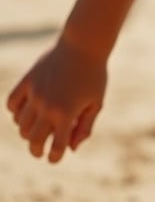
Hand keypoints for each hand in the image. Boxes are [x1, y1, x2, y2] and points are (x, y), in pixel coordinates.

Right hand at [6, 36, 106, 161]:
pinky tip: (26, 111)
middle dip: (36, 150)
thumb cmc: (94, 74)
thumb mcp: (96, 101)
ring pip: (21, 125)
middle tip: (40, 150)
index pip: (55, 148)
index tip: (55, 157)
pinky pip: (11, 103)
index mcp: (67, 113)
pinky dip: (16, 111)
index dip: (55, 157)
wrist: (83, 44)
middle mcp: (48, 106)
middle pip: (33, 141)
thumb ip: (85, 127)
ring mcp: (35, 93)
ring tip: (37, 128)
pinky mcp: (27, 80)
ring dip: (27, 132)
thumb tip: (71, 148)